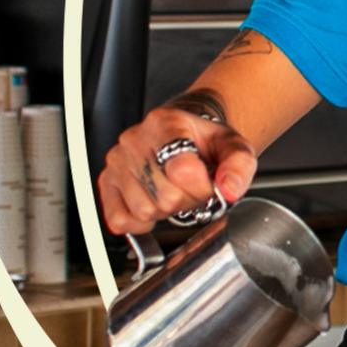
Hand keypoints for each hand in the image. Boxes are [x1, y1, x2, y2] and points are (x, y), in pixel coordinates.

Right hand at [95, 102, 256, 235]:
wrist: (185, 136)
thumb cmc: (204, 143)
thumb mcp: (232, 147)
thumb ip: (239, 165)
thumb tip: (229, 190)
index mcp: (166, 124)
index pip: (183, 170)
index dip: (202, 187)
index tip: (207, 183)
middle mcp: (135, 140)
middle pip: (165, 196)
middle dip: (186, 200)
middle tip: (190, 188)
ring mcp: (117, 161)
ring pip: (143, 210)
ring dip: (164, 211)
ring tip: (171, 192)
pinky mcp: (106, 182)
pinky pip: (119, 219)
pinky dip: (139, 222)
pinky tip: (152, 205)